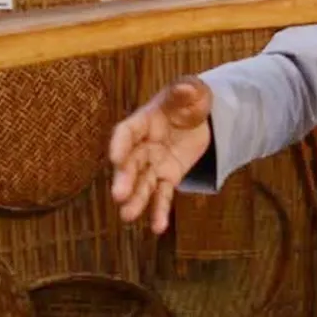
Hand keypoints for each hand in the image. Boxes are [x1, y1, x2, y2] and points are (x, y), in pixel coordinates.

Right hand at [109, 75, 212, 233]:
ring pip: (142, 184)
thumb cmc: (190, 100)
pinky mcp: (167, 177)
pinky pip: (162, 195)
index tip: (115, 157)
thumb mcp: (191, 92)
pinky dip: (160, 211)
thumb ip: (186, 92)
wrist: (201, 117)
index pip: (127, 132)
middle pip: (130, 163)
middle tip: (118, 196)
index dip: (120, 144)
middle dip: (124, 179)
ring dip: (136, 200)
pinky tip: (158, 228)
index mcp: (143, 121)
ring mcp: (154, 163)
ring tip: (128, 216)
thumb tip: (187, 88)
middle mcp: (143, 145)